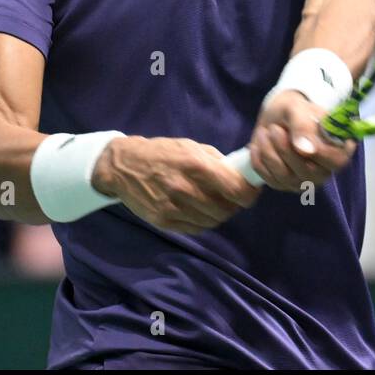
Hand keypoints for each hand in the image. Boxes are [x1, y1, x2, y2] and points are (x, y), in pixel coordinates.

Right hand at [92, 135, 260, 234]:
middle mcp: (186, 189)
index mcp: (196, 165)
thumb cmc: (162, 152)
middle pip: (226, 209)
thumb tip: (241, 174)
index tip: (251, 190)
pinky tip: (199, 209)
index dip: (249, 193)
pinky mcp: (164, 221)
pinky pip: (196, 228)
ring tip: (215, 202)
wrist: (124, 167)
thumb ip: (216, 162)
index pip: (236, 190)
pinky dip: (203, 221)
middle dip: (235, 204)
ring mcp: (174, 208)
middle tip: (233, 196)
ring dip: (219, 214)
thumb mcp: (191, 147)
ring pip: (212, 221)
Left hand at [247, 90, 357, 192]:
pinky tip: (260, 143)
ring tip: (266, 131)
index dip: (319, 153)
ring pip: (286, 177)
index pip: (337, 161)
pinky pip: (270, 179)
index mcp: (339, 148)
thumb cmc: (294, 111)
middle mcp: (325, 169)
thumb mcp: (297, 109)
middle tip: (274, 128)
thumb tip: (306, 151)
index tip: (296, 138)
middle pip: (308, 172)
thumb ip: (303, 126)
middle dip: (285, 149)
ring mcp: (306, 180)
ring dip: (269, 152)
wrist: (276, 117)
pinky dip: (259, 160)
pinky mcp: (285, 185)